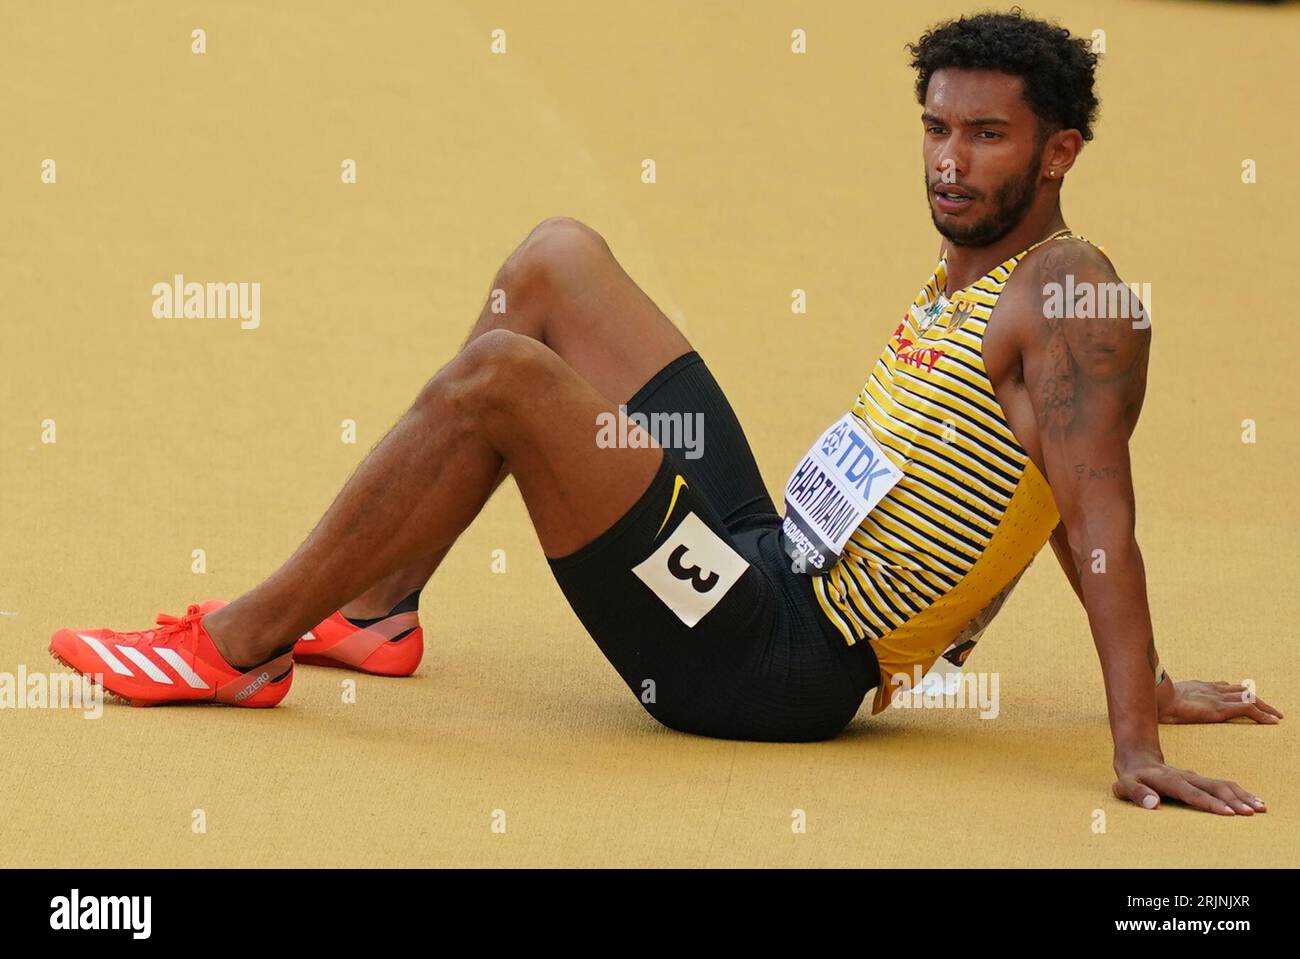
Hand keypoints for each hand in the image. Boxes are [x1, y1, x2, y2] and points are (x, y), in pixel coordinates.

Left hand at [1113, 755, 1265, 815]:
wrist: (1137, 757)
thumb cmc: (1131, 777)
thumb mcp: (1125, 785)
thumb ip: (1137, 793)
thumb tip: (1153, 804)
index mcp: (1169, 780)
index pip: (1191, 793)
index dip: (1208, 803)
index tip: (1227, 813)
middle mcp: (1186, 777)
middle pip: (1213, 787)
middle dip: (1233, 800)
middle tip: (1251, 813)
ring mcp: (1195, 777)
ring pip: (1222, 784)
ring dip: (1241, 796)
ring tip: (1260, 808)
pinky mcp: (1201, 780)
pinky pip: (1223, 785)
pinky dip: (1240, 793)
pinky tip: (1254, 801)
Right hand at [1158, 680, 1282, 724]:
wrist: (1160, 699)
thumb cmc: (1157, 702)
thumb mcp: (1165, 699)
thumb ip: (1170, 701)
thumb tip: (1161, 708)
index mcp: (1200, 687)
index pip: (1225, 686)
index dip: (1237, 692)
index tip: (1245, 696)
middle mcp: (1213, 689)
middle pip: (1241, 690)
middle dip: (1257, 699)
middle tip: (1270, 709)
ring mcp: (1219, 697)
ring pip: (1250, 698)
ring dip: (1265, 707)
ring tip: (1276, 715)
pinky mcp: (1222, 708)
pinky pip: (1248, 708)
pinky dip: (1263, 715)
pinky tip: (1272, 722)